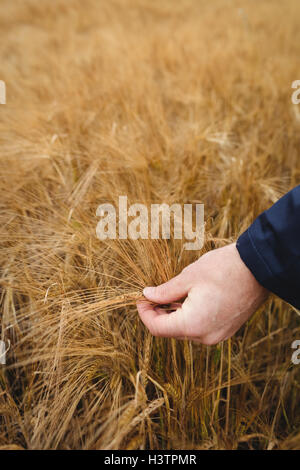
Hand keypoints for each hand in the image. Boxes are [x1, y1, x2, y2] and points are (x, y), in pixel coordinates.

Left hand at [137, 243, 267, 343]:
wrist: (259, 268)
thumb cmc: (224, 269)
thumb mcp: (189, 277)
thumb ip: (165, 291)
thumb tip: (148, 295)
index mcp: (194, 325)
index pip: (158, 328)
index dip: (144, 314)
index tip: (140, 298)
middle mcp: (206, 337)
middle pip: (171, 331)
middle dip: (158, 314)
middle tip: (151, 294)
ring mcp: (218, 335)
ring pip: (185, 330)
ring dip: (173, 314)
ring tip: (168, 294)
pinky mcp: (226, 329)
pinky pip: (200, 327)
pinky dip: (189, 316)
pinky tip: (186, 298)